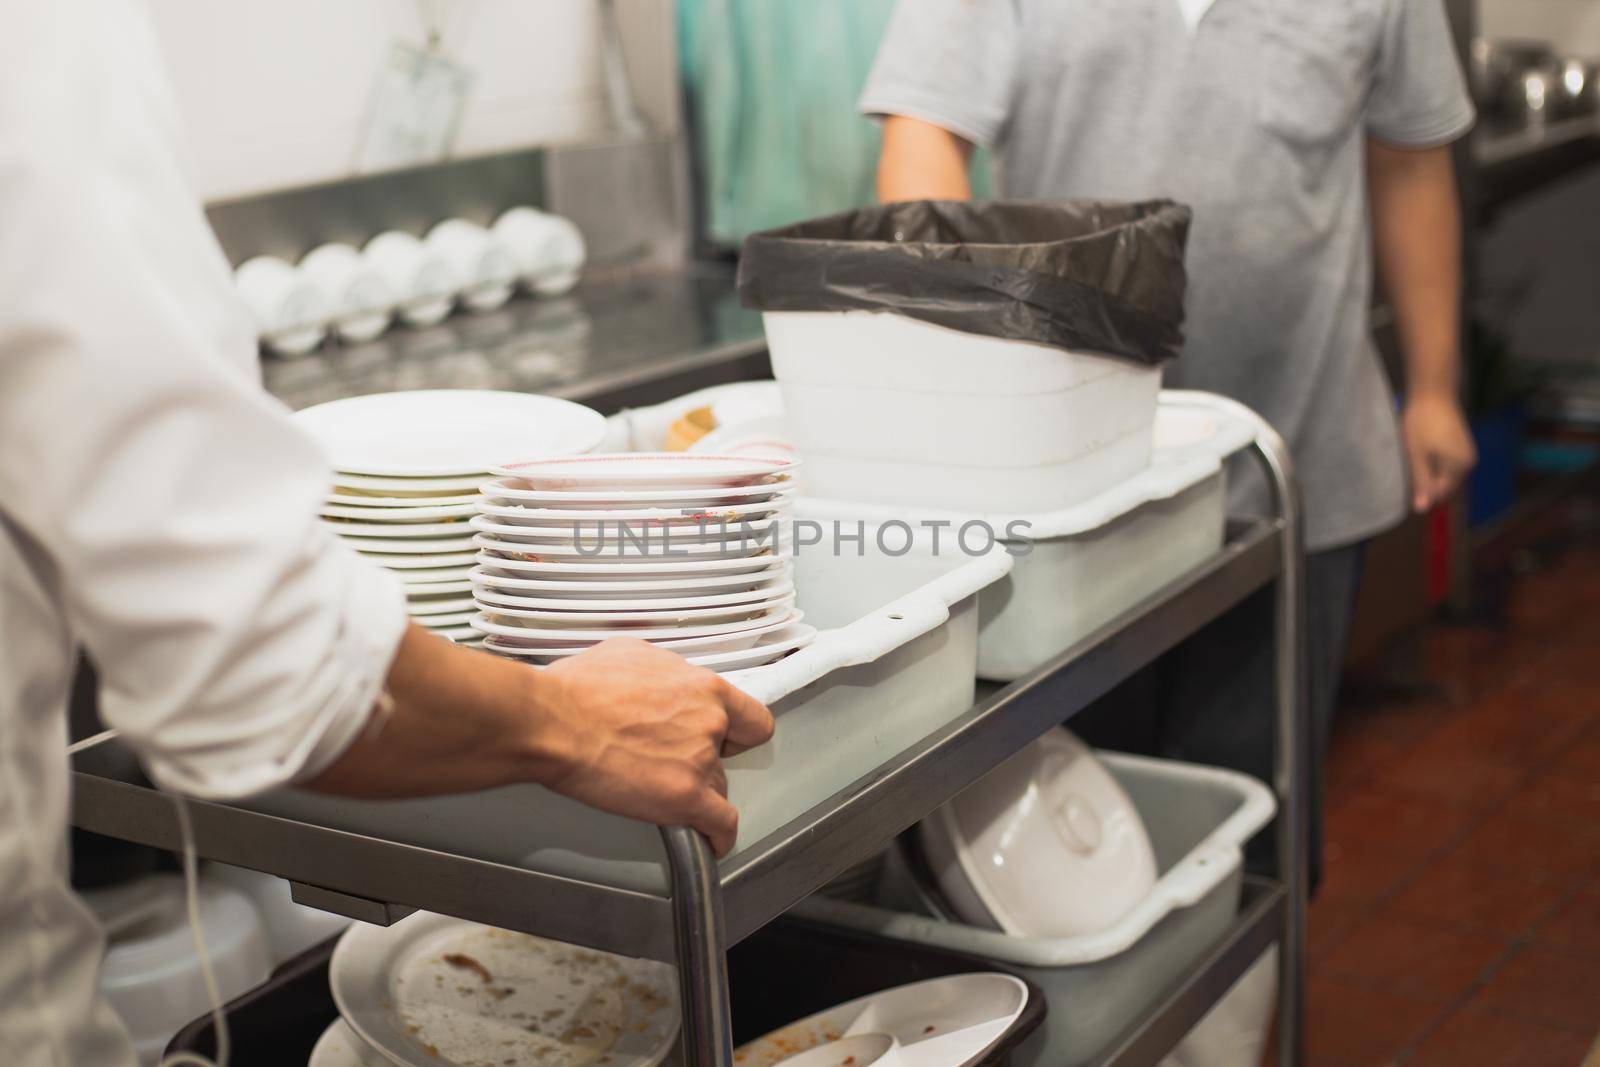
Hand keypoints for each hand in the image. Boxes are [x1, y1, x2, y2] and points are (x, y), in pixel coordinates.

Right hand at [532, 638, 773, 855]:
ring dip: (696, 792)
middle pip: (727, 755)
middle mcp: (709, 721)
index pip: (750, 717)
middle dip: (704, 760)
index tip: (727, 740)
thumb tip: (660, 677)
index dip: (736, 733)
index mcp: (702, 686)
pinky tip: (711, 840)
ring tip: (662, 791)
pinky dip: (718, 836)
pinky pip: (720, 824)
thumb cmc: (576, 690)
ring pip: (717, 787)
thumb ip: (662, 670)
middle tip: (672, 760)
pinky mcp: (684, 796)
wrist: (552, 721)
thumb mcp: (630, 654)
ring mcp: (699, 760)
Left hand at [1402, 392, 1475, 512]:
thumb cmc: (1422, 423)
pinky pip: (1447, 463)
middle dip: (1427, 482)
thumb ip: (1421, 483)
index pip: (1442, 495)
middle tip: (1410, 465)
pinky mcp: (1462, 445)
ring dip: (1430, 472)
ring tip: (1415, 456)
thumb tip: (1423, 510)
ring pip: (1445, 474)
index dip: (1423, 493)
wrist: (1434, 392)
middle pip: (1445, 486)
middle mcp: (1468, 463)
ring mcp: (1467, 453)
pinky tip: (1422, 450)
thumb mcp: (1417, 456)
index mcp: (1459, 468)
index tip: (1407, 478)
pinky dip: (1434, 462)